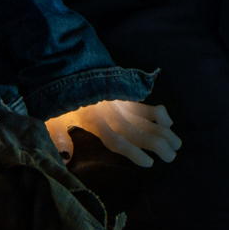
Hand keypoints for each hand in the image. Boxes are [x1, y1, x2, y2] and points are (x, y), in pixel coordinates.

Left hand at [44, 100, 180, 167]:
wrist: (67, 65)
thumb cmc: (58, 96)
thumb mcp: (52, 116)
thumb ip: (58, 136)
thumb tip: (65, 158)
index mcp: (94, 121)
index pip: (117, 141)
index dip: (134, 153)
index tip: (150, 164)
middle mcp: (111, 113)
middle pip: (138, 131)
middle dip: (157, 144)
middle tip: (171, 157)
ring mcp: (119, 103)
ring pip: (145, 120)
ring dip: (163, 131)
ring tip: (177, 144)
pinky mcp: (123, 95)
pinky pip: (143, 104)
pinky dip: (157, 112)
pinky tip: (168, 121)